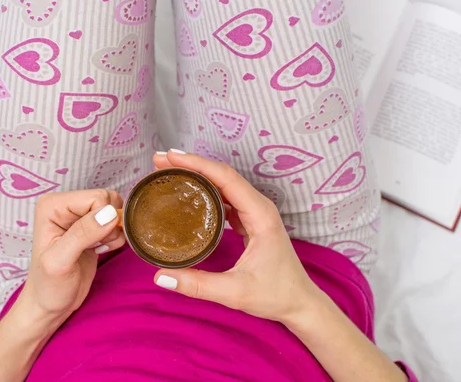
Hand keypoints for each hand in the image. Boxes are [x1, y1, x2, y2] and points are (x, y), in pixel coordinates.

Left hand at [20, 190, 125, 322]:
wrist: (50, 305)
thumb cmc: (48, 287)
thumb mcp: (60, 262)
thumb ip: (82, 234)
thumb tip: (109, 214)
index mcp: (52, 205)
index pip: (96, 198)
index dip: (102, 219)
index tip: (91, 242)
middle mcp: (66, 206)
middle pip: (108, 200)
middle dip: (109, 225)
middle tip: (95, 245)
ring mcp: (79, 216)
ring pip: (115, 210)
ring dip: (113, 233)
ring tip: (95, 249)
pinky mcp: (92, 227)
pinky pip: (116, 222)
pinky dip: (114, 238)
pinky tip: (98, 250)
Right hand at [152, 151, 320, 324]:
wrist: (300, 303)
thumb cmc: (276, 295)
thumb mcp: (235, 292)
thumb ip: (198, 285)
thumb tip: (161, 277)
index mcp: (260, 214)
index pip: (225, 178)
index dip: (196, 164)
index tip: (170, 157)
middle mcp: (259, 207)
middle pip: (222, 175)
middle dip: (191, 165)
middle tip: (160, 161)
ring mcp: (256, 213)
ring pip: (223, 185)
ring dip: (197, 175)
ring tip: (169, 172)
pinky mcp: (251, 221)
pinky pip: (226, 198)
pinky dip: (205, 191)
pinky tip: (188, 193)